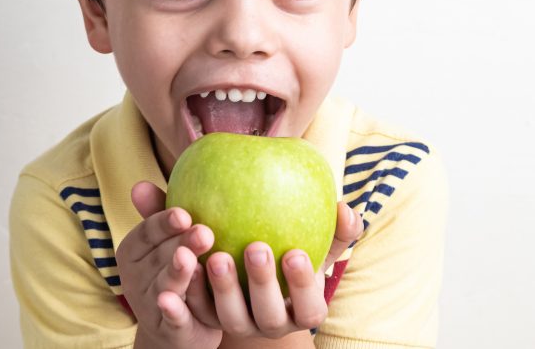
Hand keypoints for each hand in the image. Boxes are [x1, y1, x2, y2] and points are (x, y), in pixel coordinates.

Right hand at [116, 181, 221, 348]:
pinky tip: (176, 302)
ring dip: (175, 273)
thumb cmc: (180, 268)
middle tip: (204, 230)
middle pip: (158, 256)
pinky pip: (170, 320)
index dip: (163, 221)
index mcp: (135, 249)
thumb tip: (167, 165)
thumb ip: (167, 210)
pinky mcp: (166, 330)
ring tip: (189, 260)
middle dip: (180, 243)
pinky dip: (171, 311)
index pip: (147, 231)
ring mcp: (149, 304)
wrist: (181, 325)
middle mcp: (136, 275)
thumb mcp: (174, 239)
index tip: (184, 212)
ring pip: (163, 286)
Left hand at [202, 200, 362, 341]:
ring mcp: (240, 324)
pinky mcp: (209, 318)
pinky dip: (192, 290)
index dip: (303, 285)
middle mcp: (271, 323)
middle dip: (263, 285)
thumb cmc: (294, 247)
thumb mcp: (319, 241)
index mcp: (303, 310)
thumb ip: (337, 229)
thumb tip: (346, 209)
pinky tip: (187, 261)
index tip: (295, 252)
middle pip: (269, 316)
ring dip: (224, 289)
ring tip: (217, 256)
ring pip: (231, 318)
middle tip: (255, 247)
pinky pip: (199, 309)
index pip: (309, 309)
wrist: (253, 264)